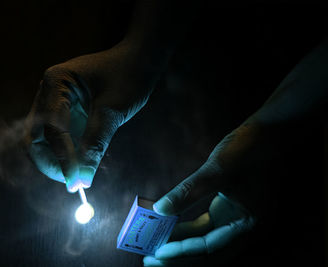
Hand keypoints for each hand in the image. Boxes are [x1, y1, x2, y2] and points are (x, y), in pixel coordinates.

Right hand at [25, 42, 160, 191]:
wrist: (139, 61)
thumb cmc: (128, 77)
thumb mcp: (112, 111)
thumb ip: (95, 144)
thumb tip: (83, 179)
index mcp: (56, 82)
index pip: (52, 129)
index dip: (62, 159)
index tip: (76, 183)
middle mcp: (48, 91)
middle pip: (36, 136)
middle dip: (51, 162)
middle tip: (73, 182)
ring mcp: (53, 101)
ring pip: (43, 140)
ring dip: (58, 160)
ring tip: (80, 175)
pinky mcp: (63, 111)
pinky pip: (58, 137)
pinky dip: (67, 153)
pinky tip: (83, 163)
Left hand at [144, 121, 277, 265]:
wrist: (269, 132)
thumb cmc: (248, 149)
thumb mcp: (218, 169)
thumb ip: (189, 191)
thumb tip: (160, 209)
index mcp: (248, 224)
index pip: (210, 248)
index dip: (183, 252)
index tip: (158, 254)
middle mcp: (244, 228)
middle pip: (208, 254)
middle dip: (180, 258)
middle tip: (151, 260)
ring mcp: (237, 221)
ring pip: (205, 242)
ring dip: (181, 245)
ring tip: (154, 247)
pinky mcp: (228, 212)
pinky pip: (205, 228)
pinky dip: (187, 230)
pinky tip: (168, 228)